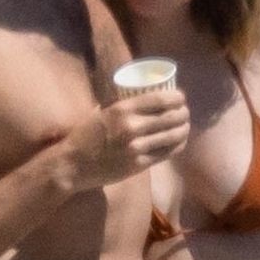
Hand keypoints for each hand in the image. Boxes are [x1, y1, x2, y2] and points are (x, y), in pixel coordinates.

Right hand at [68, 89, 189, 185]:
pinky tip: (180, 142)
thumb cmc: (85, 135)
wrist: (73, 164)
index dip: (176, 98)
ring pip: (172, 136)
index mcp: (122, 109)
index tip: (181, 98)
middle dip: (183, 113)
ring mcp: (137, 148)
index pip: (160, 100)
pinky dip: (177, 146)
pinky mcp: (139, 164)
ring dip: (184, 130)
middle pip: (171, 117)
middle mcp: (132, 127)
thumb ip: (121, 105)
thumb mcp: (101, 112)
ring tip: (185, 126)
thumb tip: (140, 94)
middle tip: (185, 112)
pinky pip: (166, 154)